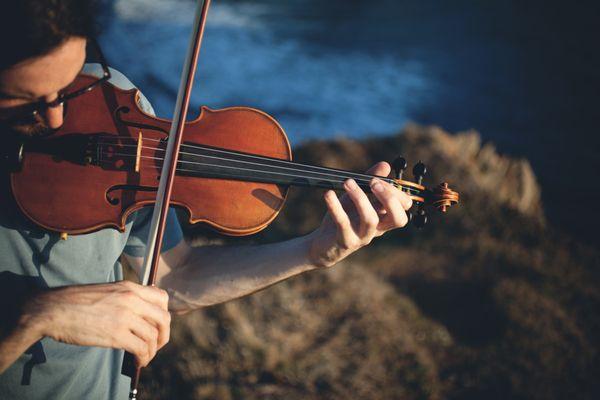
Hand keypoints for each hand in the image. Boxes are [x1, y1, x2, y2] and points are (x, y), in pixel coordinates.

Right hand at [23, 280, 169, 366]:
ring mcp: (125, 317)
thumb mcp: (108, 291)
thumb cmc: (76, 302)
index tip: (158, 324)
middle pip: (163, 318)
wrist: (54, 309)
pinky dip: (144, 358)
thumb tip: (141, 312)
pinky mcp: (117, 335)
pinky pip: (141, 348)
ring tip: (145, 357)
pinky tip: (138, 361)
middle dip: (164, 335)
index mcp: (130, 287)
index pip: (162, 298)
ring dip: (153, 350)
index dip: (164, 313)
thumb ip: (126, 298)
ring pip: (153, 336)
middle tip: (158, 344)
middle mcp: (132, 299)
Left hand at [308, 161, 411, 267]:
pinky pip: (343, 223)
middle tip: (373, 182)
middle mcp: (377, 228)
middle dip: (389, 198)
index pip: (404, 207)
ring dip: (361, 198)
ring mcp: (362, 237)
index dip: (396, 192)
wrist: (324, 243)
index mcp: (384, 218)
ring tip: (348, 182)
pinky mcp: (345, 241)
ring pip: (371, 219)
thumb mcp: (357, 196)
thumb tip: (385, 165)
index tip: (378, 178)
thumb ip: (371, 180)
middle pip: (398, 218)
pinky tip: (329, 194)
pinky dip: (335, 207)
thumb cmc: (345, 217)